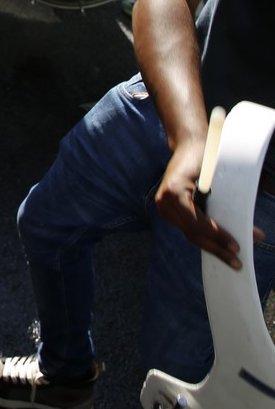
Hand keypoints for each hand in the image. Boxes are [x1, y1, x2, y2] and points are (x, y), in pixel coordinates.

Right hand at [154, 143, 242, 267]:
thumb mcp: (215, 176)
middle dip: (217, 249)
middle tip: (237, 262)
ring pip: (191, 234)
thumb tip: (245, 225)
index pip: (197, 223)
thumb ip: (225, 199)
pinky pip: (188, 228)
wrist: (188, 146)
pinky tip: (218, 246)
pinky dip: (205, 237)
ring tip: (231, 258)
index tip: (236, 246)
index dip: (217, 236)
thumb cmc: (204, 156)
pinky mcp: (168, 211)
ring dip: (212, 246)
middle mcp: (164, 202)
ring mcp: (163, 207)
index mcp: (173, 192)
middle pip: (193, 233)